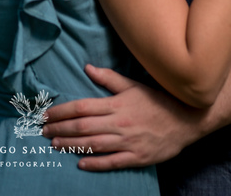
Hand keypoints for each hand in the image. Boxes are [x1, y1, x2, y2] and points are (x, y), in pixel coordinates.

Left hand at [41, 65, 203, 170]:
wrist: (187, 120)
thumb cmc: (158, 101)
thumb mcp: (134, 85)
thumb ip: (109, 78)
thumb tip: (87, 67)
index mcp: (117, 104)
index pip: (82, 107)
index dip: (62, 111)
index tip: (47, 115)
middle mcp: (120, 123)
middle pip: (83, 127)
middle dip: (60, 129)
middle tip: (43, 132)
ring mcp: (128, 142)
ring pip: (93, 144)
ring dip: (71, 145)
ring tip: (55, 145)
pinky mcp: (137, 157)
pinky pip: (112, 162)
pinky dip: (95, 163)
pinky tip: (80, 163)